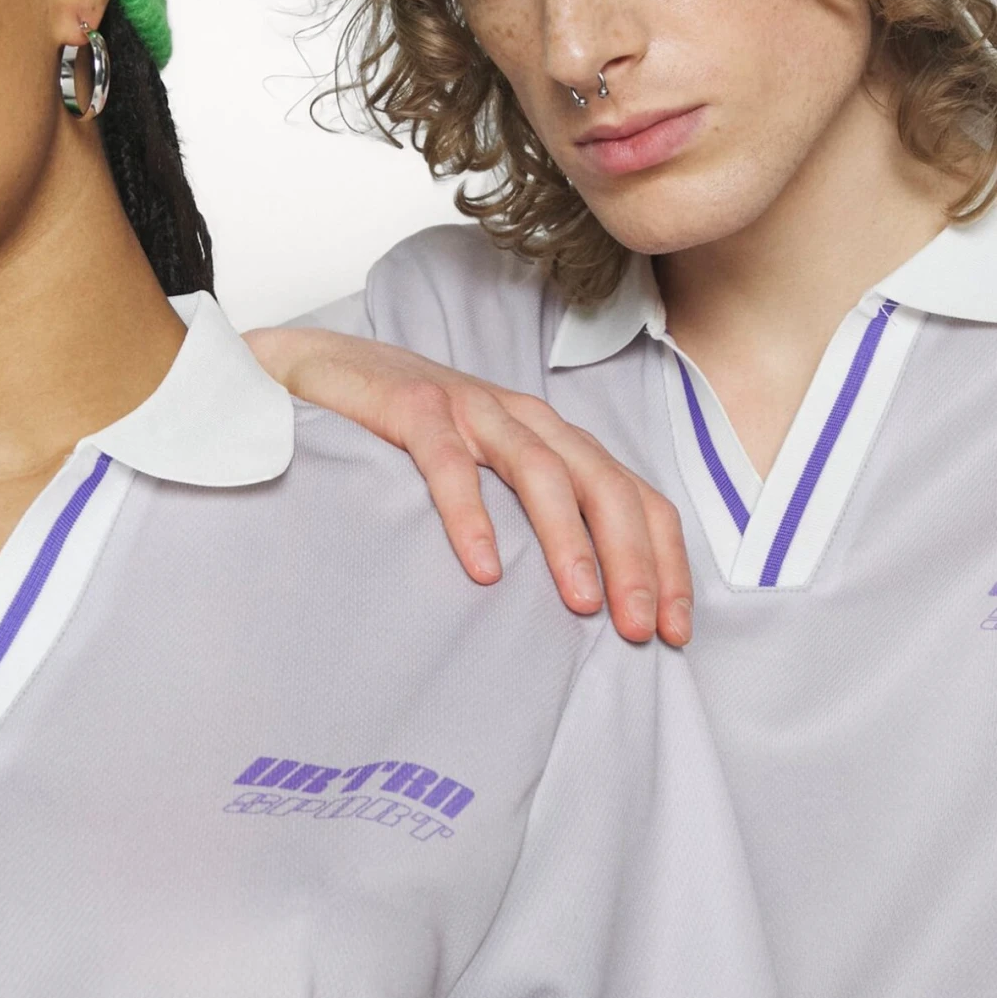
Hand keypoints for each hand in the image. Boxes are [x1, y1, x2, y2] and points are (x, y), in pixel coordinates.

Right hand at [245, 327, 691, 645]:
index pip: (633, 495)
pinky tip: (485, 567)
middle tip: (639, 628)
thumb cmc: (407, 433)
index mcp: (550, 438)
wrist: (323, 366)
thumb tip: (580, 601)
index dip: (665, 561)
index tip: (674, 630)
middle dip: (634, 559)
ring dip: (569, 540)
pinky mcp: (412, 407)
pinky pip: (449, 463)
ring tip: (581, 603)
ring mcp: (469, 409)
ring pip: (543, 470)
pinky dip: (472, 514)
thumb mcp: (484, 470)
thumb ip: (527, 514)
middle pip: (604, 484)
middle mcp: (523, 419)